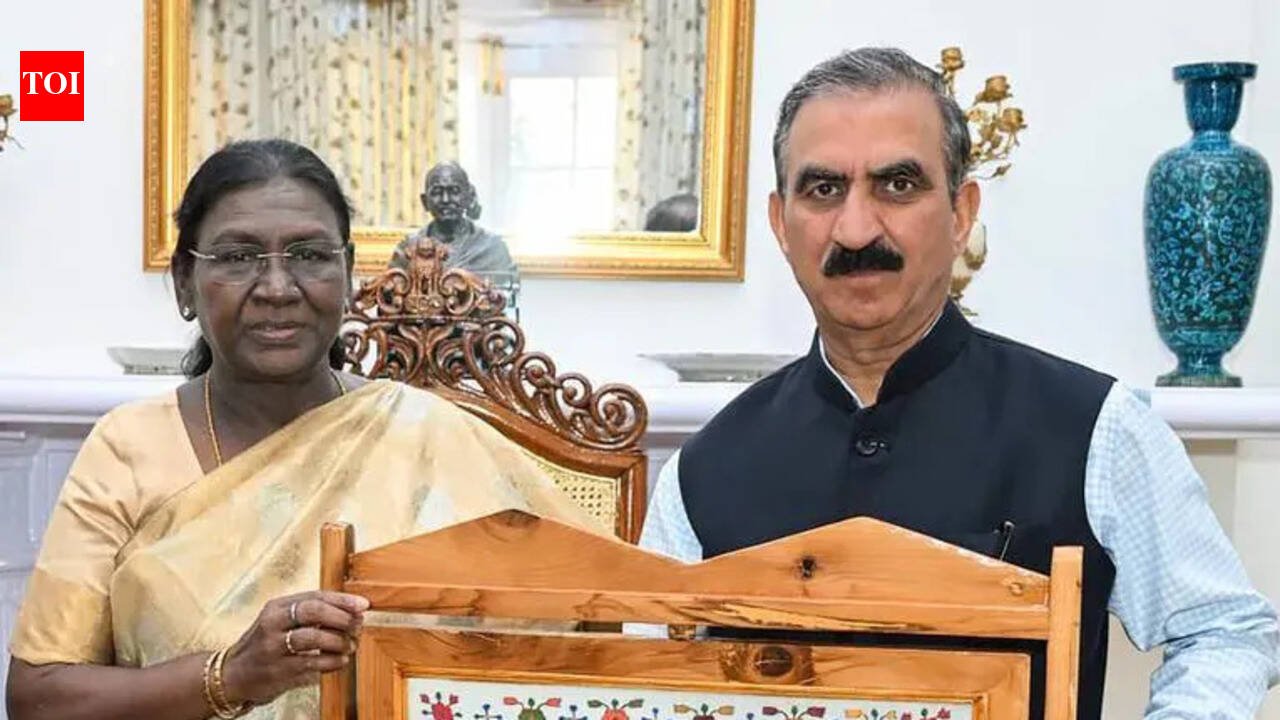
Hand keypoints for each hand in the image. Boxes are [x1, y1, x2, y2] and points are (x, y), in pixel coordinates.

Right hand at [219, 591, 368, 706]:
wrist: (232, 675)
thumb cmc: (265, 644)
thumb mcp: (280, 621)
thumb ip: (310, 613)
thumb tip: (353, 610)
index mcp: (276, 607)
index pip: (315, 596)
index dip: (343, 600)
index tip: (364, 605)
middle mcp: (272, 624)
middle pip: (314, 612)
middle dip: (342, 617)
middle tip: (358, 625)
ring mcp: (274, 648)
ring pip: (315, 638)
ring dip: (340, 641)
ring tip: (350, 645)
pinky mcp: (278, 671)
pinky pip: (312, 663)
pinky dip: (332, 661)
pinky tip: (340, 660)